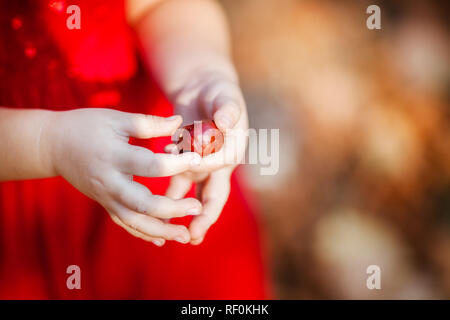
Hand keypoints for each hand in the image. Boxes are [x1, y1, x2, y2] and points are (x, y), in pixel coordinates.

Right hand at [44, 108, 201, 245]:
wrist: (53, 145)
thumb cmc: (86, 125)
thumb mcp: (117, 118)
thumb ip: (149, 122)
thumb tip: (180, 121)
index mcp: (114, 156)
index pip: (150, 165)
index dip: (175, 164)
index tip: (199, 161)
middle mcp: (110, 182)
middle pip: (143, 203)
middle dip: (172, 209)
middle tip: (198, 208)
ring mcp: (106, 197)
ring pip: (134, 221)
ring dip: (161, 231)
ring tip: (185, 236)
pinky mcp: (104, 204)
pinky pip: (125, 223)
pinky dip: (143, 233)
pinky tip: (162, 240)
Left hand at [165, 71, 248, 244]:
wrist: (202, 89)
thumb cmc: (218, 91)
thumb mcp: (225, 95)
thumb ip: (228, 108)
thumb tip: (226, 120)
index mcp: (232, 149)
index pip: (222, 164)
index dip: (208, 165)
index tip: (193, 163)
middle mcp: (218, 164)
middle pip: (214, 194)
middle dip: (204, 216)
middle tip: (194, 236)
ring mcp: (201, 166)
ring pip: (193, 195)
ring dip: (183, 213)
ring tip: (172, 233)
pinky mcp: (183, 163)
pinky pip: (176, 183)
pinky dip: (168, 192)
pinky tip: (156, 206)